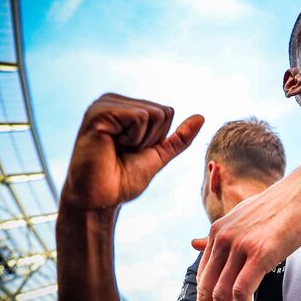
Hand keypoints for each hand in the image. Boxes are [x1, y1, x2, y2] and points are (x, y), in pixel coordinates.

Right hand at [60, 93, 203, 209]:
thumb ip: (178, 138)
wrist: (100, 199)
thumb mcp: (158, 155)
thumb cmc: (122, 179)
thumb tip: (201, 117)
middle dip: (151, 138)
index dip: (157, 138)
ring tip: (117, 149)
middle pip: (163, 111)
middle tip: (123, 152)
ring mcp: (104, 104)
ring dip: (141, 140)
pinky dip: (132, 138)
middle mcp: (114, 101)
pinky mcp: (99, 112)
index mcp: (126, 107)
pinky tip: (110, 145)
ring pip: (154, 113)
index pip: (167, 111)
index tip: (132, 151)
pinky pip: (139, 117)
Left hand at [190, 161, 300, 300]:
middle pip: (205, 287)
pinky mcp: (260, 253)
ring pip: (221, 294)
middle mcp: (223, 237)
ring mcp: (241, 245)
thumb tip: (193, 243)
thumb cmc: (282, 204)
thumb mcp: (245, 216)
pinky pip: (241, 291)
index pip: (203, 274)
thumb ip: (221, 234)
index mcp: (218, 230)